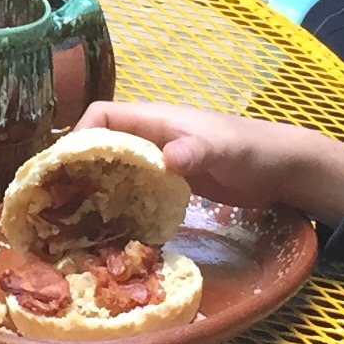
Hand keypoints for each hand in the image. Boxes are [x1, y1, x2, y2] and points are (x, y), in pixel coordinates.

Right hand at [80, 100, 343, 223]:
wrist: (285, 169)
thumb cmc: (254, 151)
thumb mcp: (226, 150)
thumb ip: (197, 151)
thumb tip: (166, 160)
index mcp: (158, 120)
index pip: (104, 116)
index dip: (79, 135)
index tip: (62, 168)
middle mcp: (153, 137)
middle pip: (102, 143)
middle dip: (78, 166)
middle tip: (58, 202)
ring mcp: (162, 160)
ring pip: (116, 167)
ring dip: (96, 187)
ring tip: (76, 219)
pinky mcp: (172, 183)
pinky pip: (136, 187)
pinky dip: (120, 202)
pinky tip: (115, 226)